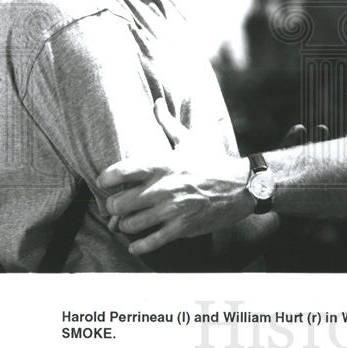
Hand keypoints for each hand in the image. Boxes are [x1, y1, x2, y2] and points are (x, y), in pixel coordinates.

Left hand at [97, 99, 254, 255]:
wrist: (242, 186)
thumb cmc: (212, 162)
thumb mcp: (189, 140)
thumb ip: (167, 123)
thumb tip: (156, 102)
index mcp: (163, 164)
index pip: (121, 171)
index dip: (105, 179)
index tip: (104, 183)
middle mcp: (164, 187)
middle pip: (118, 204)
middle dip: (113, 207)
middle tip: (117, 207)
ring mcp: (173, 209)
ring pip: (131, 224)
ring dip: (126, 225)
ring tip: (129, 222)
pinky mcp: (183, 227)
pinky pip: (151, 241)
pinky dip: (139, 245)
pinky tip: (136, 243)